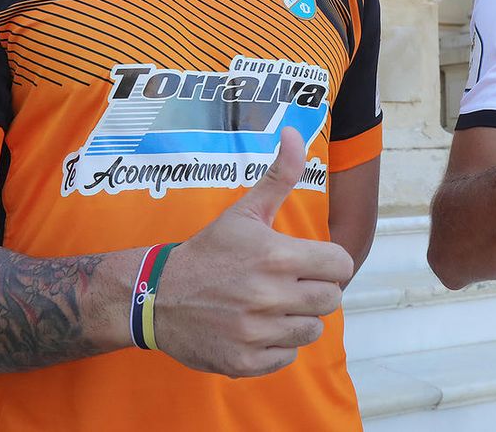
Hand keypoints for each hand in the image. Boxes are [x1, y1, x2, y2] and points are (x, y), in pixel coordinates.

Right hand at [155, 129, 354, 376]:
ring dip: (297, 319)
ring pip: (312, 330)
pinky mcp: (244, 362)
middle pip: (330, 300)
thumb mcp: (244, 211)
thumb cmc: (208, 252)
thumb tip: (295, 133)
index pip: (341, 265)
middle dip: (314, 290)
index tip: (309, 262)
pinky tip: (255, 328)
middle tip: (288, 284)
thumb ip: (279, 175)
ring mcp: (255, 332)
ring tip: (271, 306)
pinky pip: (287, 356)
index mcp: (276, 256)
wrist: (155, 297)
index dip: (329, 262)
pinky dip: (276, 346)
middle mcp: (269, 296)